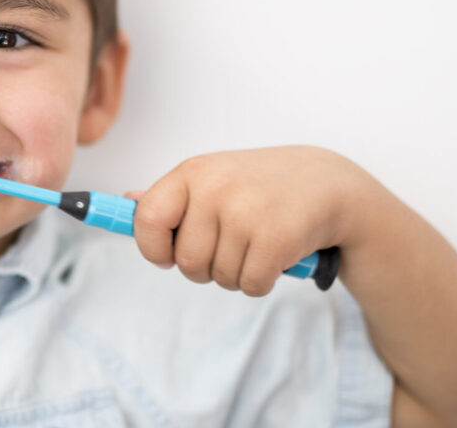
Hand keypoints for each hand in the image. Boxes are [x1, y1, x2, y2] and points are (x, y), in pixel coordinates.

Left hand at [128, 145, 375, 295]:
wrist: (329, 184)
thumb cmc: (262, 185)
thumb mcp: (215, 177)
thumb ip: (171, 195)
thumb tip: (127, 202)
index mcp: (193, 172)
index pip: (148, 218)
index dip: (152, 247)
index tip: (165, 256)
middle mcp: (216, 188)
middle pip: (187, 262)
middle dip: (205, 268)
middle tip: (230, 247)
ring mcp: (246, 212)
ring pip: (219, 277)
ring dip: (237, 274)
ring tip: (257, 245)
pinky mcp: (276, 238)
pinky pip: (250, 285)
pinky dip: (262, 282)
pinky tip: (275, 257)